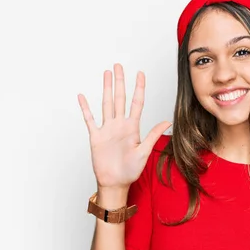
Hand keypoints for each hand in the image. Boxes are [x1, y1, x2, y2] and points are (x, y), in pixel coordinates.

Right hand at [78, 63, 170, 189]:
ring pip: (106, 104)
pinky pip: (90, 120)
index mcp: (133, 128)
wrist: (115, 182)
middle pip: (120, 98)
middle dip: (120, 82)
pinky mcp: (96, 137)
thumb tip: (166, 121)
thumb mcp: (144, 152)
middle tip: (118, 66)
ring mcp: (107, 129)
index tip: (140, 73)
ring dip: (106, 89)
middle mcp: (120, 125)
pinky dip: (86, 108)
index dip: (139, 88)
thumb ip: (153, 135)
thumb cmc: (131, 170)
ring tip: (106, 74)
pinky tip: (83, 97)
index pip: (136, 103)